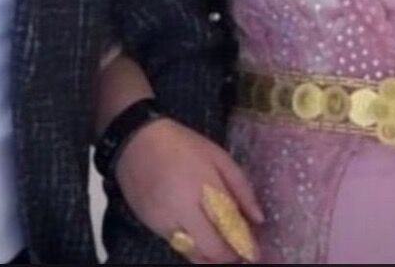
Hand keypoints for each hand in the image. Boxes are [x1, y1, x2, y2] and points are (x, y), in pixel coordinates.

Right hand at [115, 117, 263, 263]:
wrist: (136, 139)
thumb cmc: (182, 144)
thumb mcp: (218, 156)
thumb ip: (241, 187)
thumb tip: (258, 218)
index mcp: (203, 189)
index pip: (229, 232)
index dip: (245, 246)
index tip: (254, 250)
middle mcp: (183, 211)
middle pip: (212, 251)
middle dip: (229, 256)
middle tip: (237, 249)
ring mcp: (165, 222)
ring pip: (193, 255)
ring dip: (209, 254)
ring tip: (218, 243)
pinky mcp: (151, 226)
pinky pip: (177, 246)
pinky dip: (191, 246)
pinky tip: (198, 234)